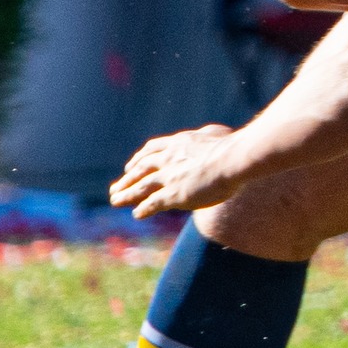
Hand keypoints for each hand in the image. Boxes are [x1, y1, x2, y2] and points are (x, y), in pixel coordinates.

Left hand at [110, 123, 248, 218]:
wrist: (231, 159)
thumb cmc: (230, 146)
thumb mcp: (215, 132)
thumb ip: (207, 134)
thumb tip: (209, 133)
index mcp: (178, 142)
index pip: (151, 149)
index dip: (139, 159)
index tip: (130, 166)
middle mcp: (168, 158)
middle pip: (140, 168)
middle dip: (127, 179)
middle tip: (115, 187)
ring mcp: (168, 176)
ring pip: (140, 187)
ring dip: (126, 194)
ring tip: (115, 201)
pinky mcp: (173, 194)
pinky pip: (152, 203)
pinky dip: (144, 208)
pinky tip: (137, 214)